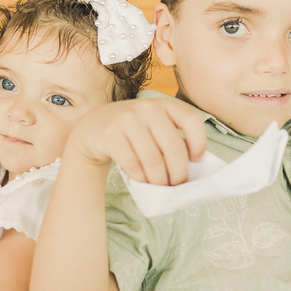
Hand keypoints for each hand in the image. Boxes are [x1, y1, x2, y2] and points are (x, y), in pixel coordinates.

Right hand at [68, 97, 207, 185]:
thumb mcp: (153, 125)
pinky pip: (133, 165)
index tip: (196, 160)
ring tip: (160, 186)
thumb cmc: (132, 132)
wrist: (92, 128)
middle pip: (174, 147)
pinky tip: (142, 180)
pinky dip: (141, 178)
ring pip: (153, 160)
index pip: (191, 119)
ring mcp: (127, 119)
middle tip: (177, 184)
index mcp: (163, 104)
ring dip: (160, 180)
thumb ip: (171, 137)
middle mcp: (147, 108)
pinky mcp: (110, 135)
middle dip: (179, 172)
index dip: (199, 142)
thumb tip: (191, 167)